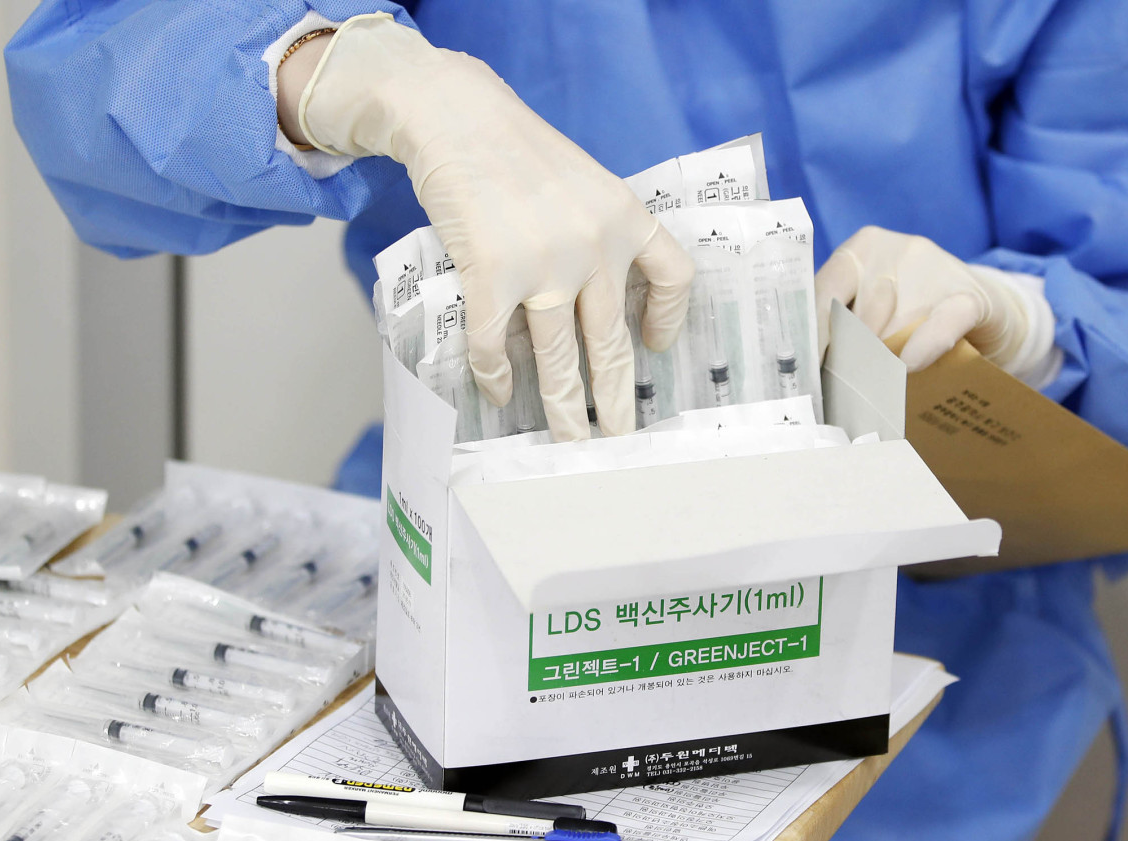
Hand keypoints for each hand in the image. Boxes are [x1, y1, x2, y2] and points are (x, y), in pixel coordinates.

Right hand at [290, 14, 692, 440]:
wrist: (455, 114)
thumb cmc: (514, 146)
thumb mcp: (581, 179)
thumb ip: (596, 230)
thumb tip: (593, 292)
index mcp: (625, 216)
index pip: (673, 275)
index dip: (668, 318)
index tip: (656, 346)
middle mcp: (594, 246)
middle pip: (612, 340)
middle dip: (615, 398)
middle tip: (619, 436)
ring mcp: (544, 264)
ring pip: (559, 357)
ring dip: (564, 407)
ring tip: (569, 439)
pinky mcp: (492, 276)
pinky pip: (495, 344)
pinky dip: (496, 375)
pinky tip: (499, 393)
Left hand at [814, 226, 1053, 375]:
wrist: (987, 314)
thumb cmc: (914, 316)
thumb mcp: (875, 312)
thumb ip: (844, 327)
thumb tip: (810, 370)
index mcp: (861, 251)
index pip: (823, 290)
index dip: (811, 335)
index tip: (802, 371)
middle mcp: (896, 250)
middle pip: (858, 316)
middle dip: (846, 360)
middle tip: (839, 394)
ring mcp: (935, 268)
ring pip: (894, 328)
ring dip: (882, 365)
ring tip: (874, 392)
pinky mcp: (970, 296)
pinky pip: (940, 324)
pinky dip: (923, 348)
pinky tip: (911, 367)